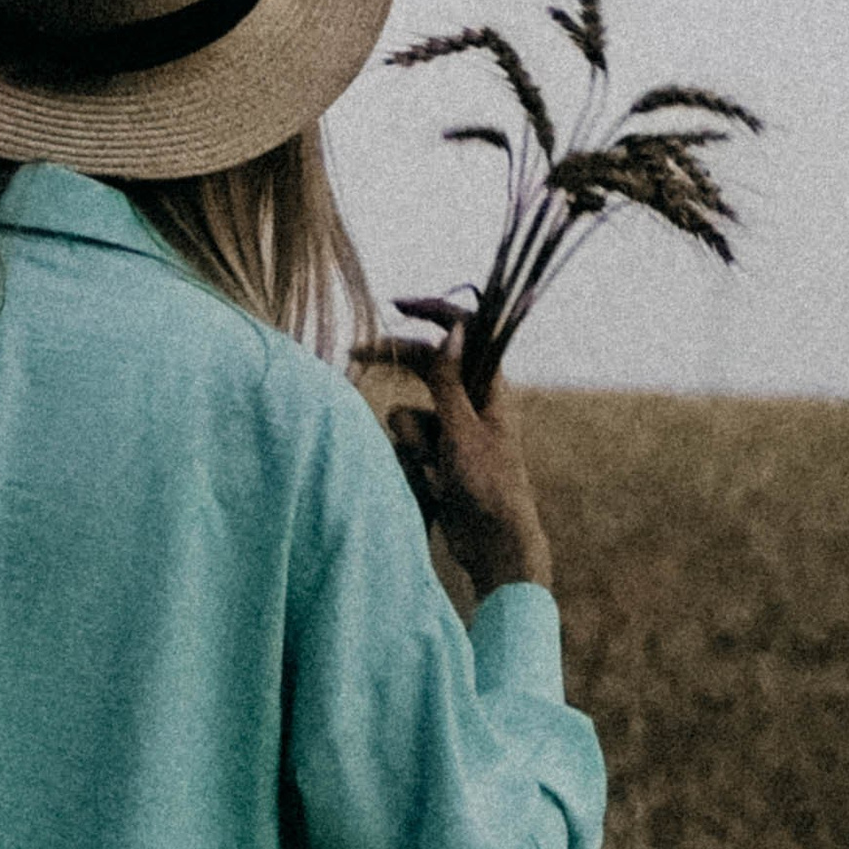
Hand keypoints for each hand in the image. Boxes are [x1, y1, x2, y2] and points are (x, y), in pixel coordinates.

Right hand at [373, 300, 554, 598]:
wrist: (494, 543)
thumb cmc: (488, 486)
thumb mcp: (462, 430)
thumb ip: (449, 382)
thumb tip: (452, 330)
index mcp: (489, 386)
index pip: (462, 331)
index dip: (432, 311)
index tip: (397, 305)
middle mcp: (470, 401)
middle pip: (424, 365)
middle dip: (394, 365)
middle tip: (354, 354)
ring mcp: (451, 429)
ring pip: (407, 412)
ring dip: (412, 439)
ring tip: (434, 468)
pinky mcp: (437, 455)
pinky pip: (406, 444)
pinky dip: (411, 462)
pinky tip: (433, 486)